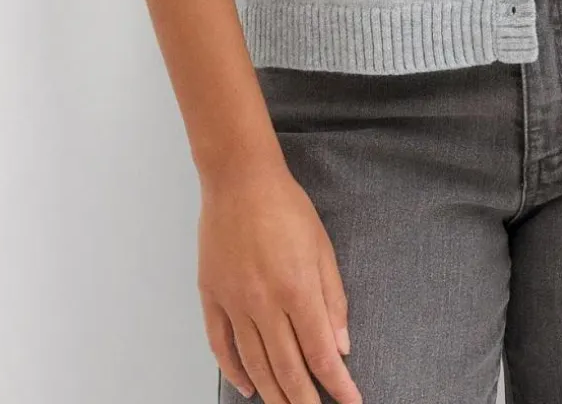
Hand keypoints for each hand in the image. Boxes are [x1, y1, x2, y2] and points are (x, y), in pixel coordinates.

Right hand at [198, 157, 361, 403]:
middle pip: (287, 368)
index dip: (337, 384)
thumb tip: (340, 346)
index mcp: (297, 288)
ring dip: (273, 394)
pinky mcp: (211, 296)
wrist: (239, 179)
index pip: (320, 353)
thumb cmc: (286, 206)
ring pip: (254, 364)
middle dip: (305, 400)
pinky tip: (248, 387)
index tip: (350, 401)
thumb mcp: (322, 247)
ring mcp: (234, 301)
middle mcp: (264, 302)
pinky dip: (234, 371)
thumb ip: (332, 299)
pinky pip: (222, 345)